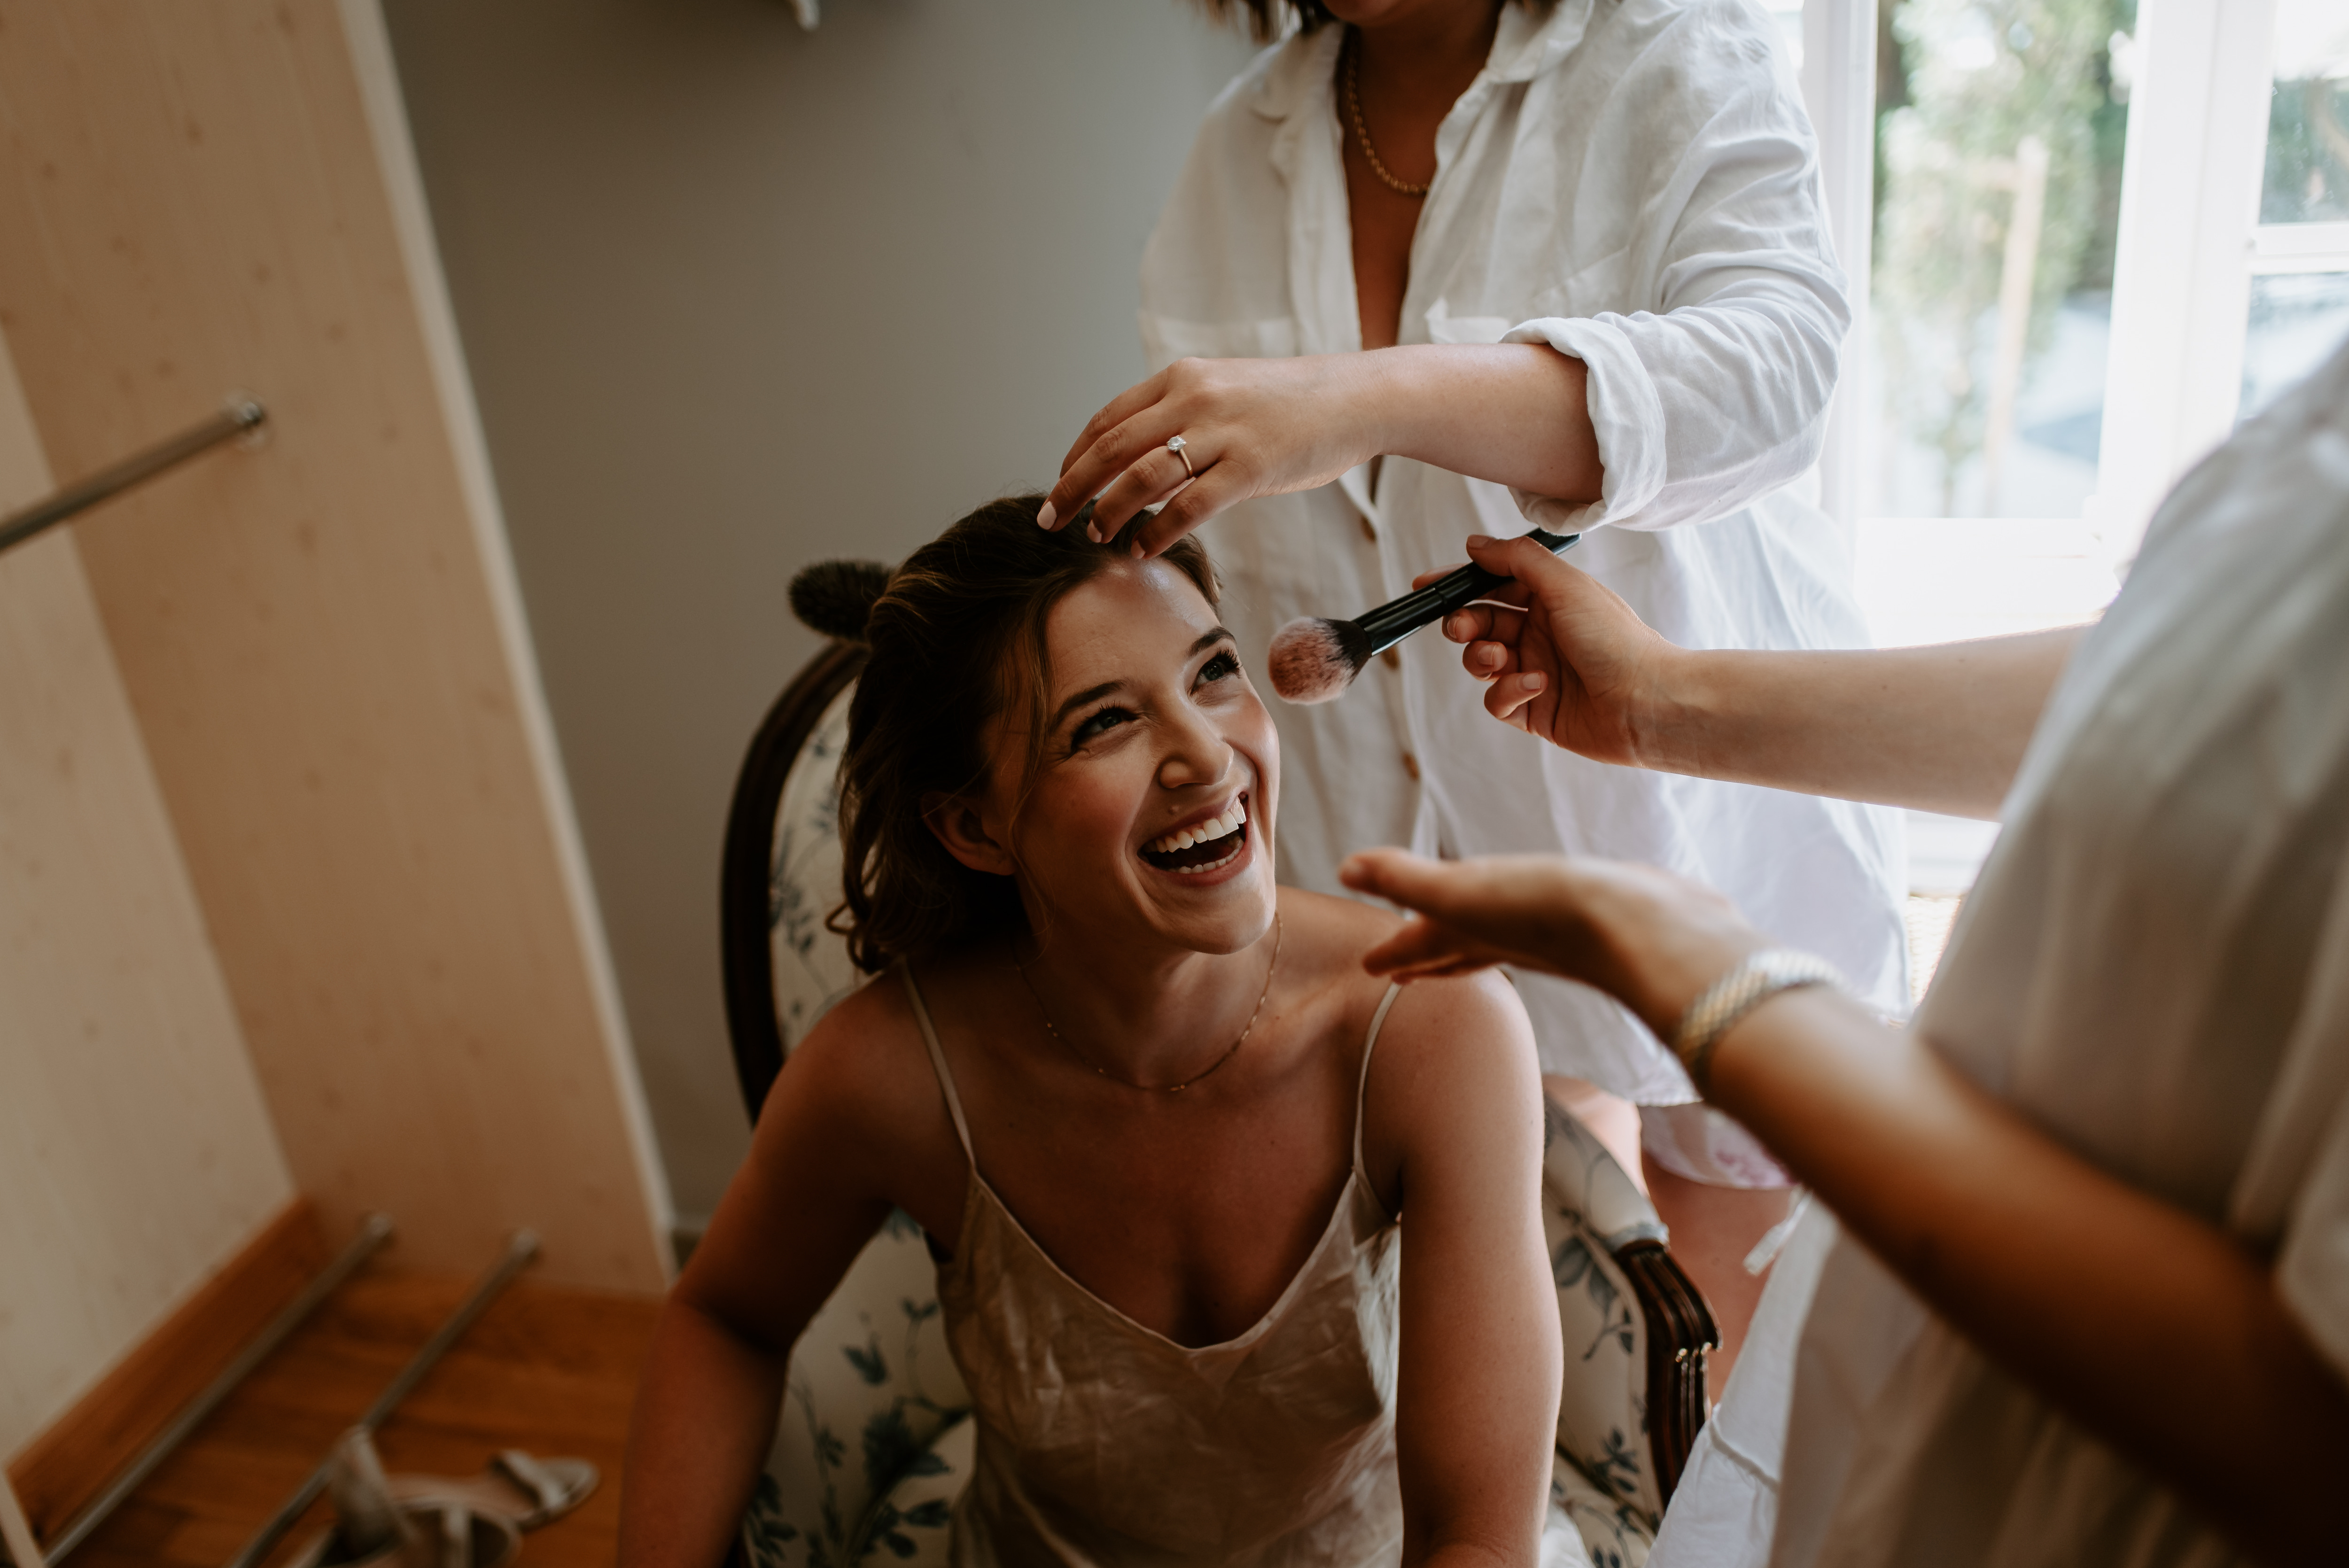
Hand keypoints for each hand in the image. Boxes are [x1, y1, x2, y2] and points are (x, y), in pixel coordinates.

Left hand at [1041, 355, 1386, 556]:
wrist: (1356, 398)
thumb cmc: (1291, 404)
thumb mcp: (1226, 394)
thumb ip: (1182, 420)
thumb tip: (1141, 465)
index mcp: (1181, 378)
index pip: (1108, 420)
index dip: (1075, 457)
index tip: (1059, 486)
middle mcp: (1194, 398)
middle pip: (1111, 449)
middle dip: (1073, 488)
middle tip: (1051, 520)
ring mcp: (1223, 432)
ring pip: (1142, 478)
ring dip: (1109, 512)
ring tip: (1095, 537)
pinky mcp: (1251, 467)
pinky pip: (1189, 507)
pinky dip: (1157, 532)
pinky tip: (1143, 549)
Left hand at [1339, 849, 1763, 1037]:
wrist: (1646, 932)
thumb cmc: (1547, 913)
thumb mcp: (1462, 891)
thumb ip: (1405, 878)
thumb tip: (1344, 867)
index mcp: (1479, 936)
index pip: (1425, 948)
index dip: (1397, 953)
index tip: (1370, 967)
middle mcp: (1518, 941)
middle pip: (1464, 951)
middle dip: (1432, 957)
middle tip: (1404, 969)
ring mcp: (1563, 935)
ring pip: (1510, 939)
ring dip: (1485, 941)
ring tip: (1478, 937)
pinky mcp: (1605, 919)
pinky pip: (1560, 920)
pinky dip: (1544, 920)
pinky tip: (1565, 908)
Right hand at [1426, 536, 1679, 766]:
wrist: (1648, 702)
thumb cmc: (1616, 639)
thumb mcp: (1565, 586)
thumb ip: (1517, 561)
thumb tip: (1475, 544)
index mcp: (1550, 600)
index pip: (1493, 586)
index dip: (1460, 585)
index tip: (1428, 586)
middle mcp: (1541, 634)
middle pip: (1481, 623)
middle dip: (1465, 623)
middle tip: (1462, 628)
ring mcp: (1535, 673)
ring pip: (1482, 662)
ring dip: (1483, 657)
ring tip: (1501, 658)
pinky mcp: (1534, 711)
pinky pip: (1497, 700)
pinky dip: (1508, 692)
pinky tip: (1535, 686)